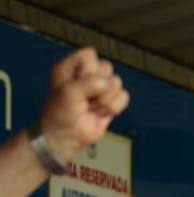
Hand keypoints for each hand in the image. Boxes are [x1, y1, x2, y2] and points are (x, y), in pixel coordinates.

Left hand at [37, 48, 129, 163]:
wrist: (67, 136)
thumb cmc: (61, 113)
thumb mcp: (68, 92)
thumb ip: (89, 83)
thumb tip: (109, 84)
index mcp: (72, 66)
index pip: (90, 55)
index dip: (87, 70)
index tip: (77, 84)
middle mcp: (87, 74)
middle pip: (106, 66)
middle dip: (99, 85)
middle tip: (86, 97)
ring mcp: (101, 88)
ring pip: (117, 83)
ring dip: (104, 100)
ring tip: (91, 107)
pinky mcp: (112, 101)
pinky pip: (124, 97)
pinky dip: (113, 108)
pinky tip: (100, 113)